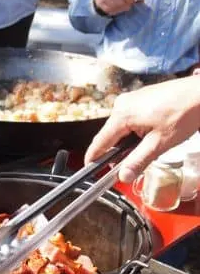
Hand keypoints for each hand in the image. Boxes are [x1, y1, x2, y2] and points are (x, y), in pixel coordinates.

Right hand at [84, 75, 199, 182]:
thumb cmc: (184, 114)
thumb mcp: (160, 143)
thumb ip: (138, 161)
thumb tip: (123, 176)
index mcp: (122, 115)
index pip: (100, 141)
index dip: (94, 157)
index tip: (89, 168)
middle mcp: (121, 105)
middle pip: (110, 134)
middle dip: (117, 151)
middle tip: (130, 164)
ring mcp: (129, 99)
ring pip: (120, 127)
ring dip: (127, 140)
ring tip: (148, 146)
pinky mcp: (138, 97)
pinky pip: (128, 118)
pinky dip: (134, 130)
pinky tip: (150, 134)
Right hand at [93, 0, 135, 15]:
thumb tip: (143, 0)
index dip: (130, 0)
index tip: (131, 2)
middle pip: (120, 2)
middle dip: (125, 6)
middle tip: (126, 7)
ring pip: (114, 6)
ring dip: (119, 9)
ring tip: (120, 8)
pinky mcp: (100, 1)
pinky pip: (108, 9)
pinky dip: (112, 11)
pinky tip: (114, 9)